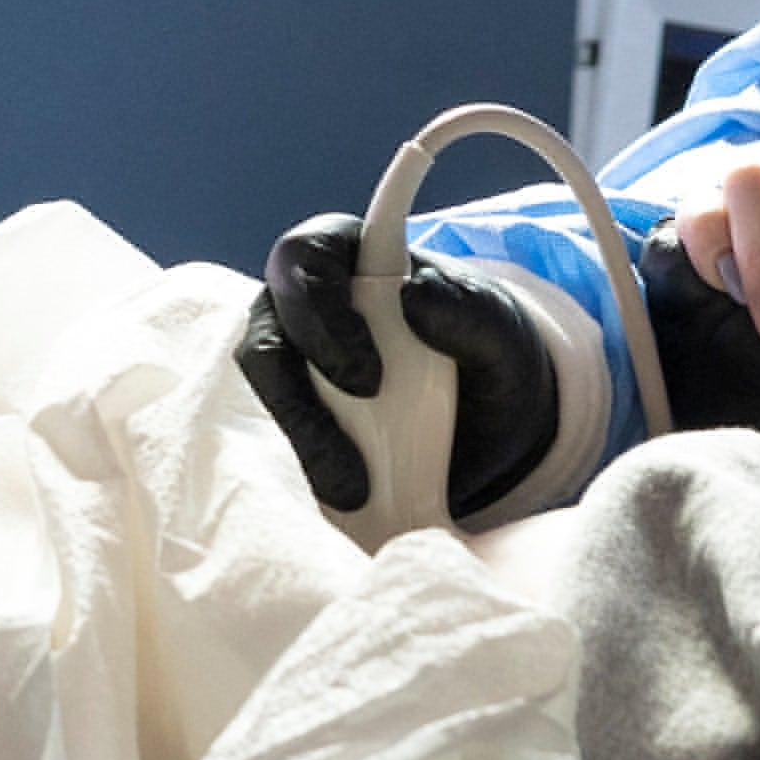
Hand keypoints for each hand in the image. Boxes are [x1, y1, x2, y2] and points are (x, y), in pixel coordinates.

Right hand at [241, 221, 596, 523]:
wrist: (487, 427)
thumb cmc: (487, 358)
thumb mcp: (501, 337)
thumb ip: (468, 311)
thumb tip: (415, 294)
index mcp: (348, 262)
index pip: (306, 258)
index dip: (319, 309)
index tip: (366, 377)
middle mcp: (303, 310)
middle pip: (265, 331)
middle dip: (302, 392)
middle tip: (360, 436)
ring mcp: (289, 368)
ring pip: (258, 394)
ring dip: (299, 440)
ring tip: (351, 492)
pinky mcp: (285, 423)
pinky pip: (268, 441)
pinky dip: (298, 470)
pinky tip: (339, 502)